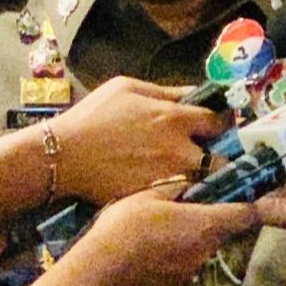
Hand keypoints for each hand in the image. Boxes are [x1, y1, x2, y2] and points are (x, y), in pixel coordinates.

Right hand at [52, 76, 229, 204]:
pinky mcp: (153, 197)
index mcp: (174, 117)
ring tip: (197, 176)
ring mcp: (167, 176)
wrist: (61, 156)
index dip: (223, 123)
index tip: (221, 126)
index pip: (219, 121)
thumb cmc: (92, 116)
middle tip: (213, 155)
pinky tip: (177, 190)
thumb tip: (196, 92)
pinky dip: (184, 194)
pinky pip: (180, 197)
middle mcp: (178, 148)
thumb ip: (167, 91)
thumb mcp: (128, 88)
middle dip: (220, 156)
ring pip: (203, 181)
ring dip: (204, 178)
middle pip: (220, 157)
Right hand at [72, 182, 259, 285]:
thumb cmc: (126, 224)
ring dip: (189, 241)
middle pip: (220, 232)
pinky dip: (172, 259)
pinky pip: (181, 268)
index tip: (247, 199)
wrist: (100, 266)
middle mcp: (204, 251)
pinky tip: (150, 252)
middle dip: (208, 221)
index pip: (246, 215)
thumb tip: (190, 184)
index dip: (249, 205)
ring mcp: (189, 272)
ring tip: (161, 233)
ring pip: (199, 250)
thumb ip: (179, 188)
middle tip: (186, 211)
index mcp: (207, 224)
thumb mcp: (153, 192)